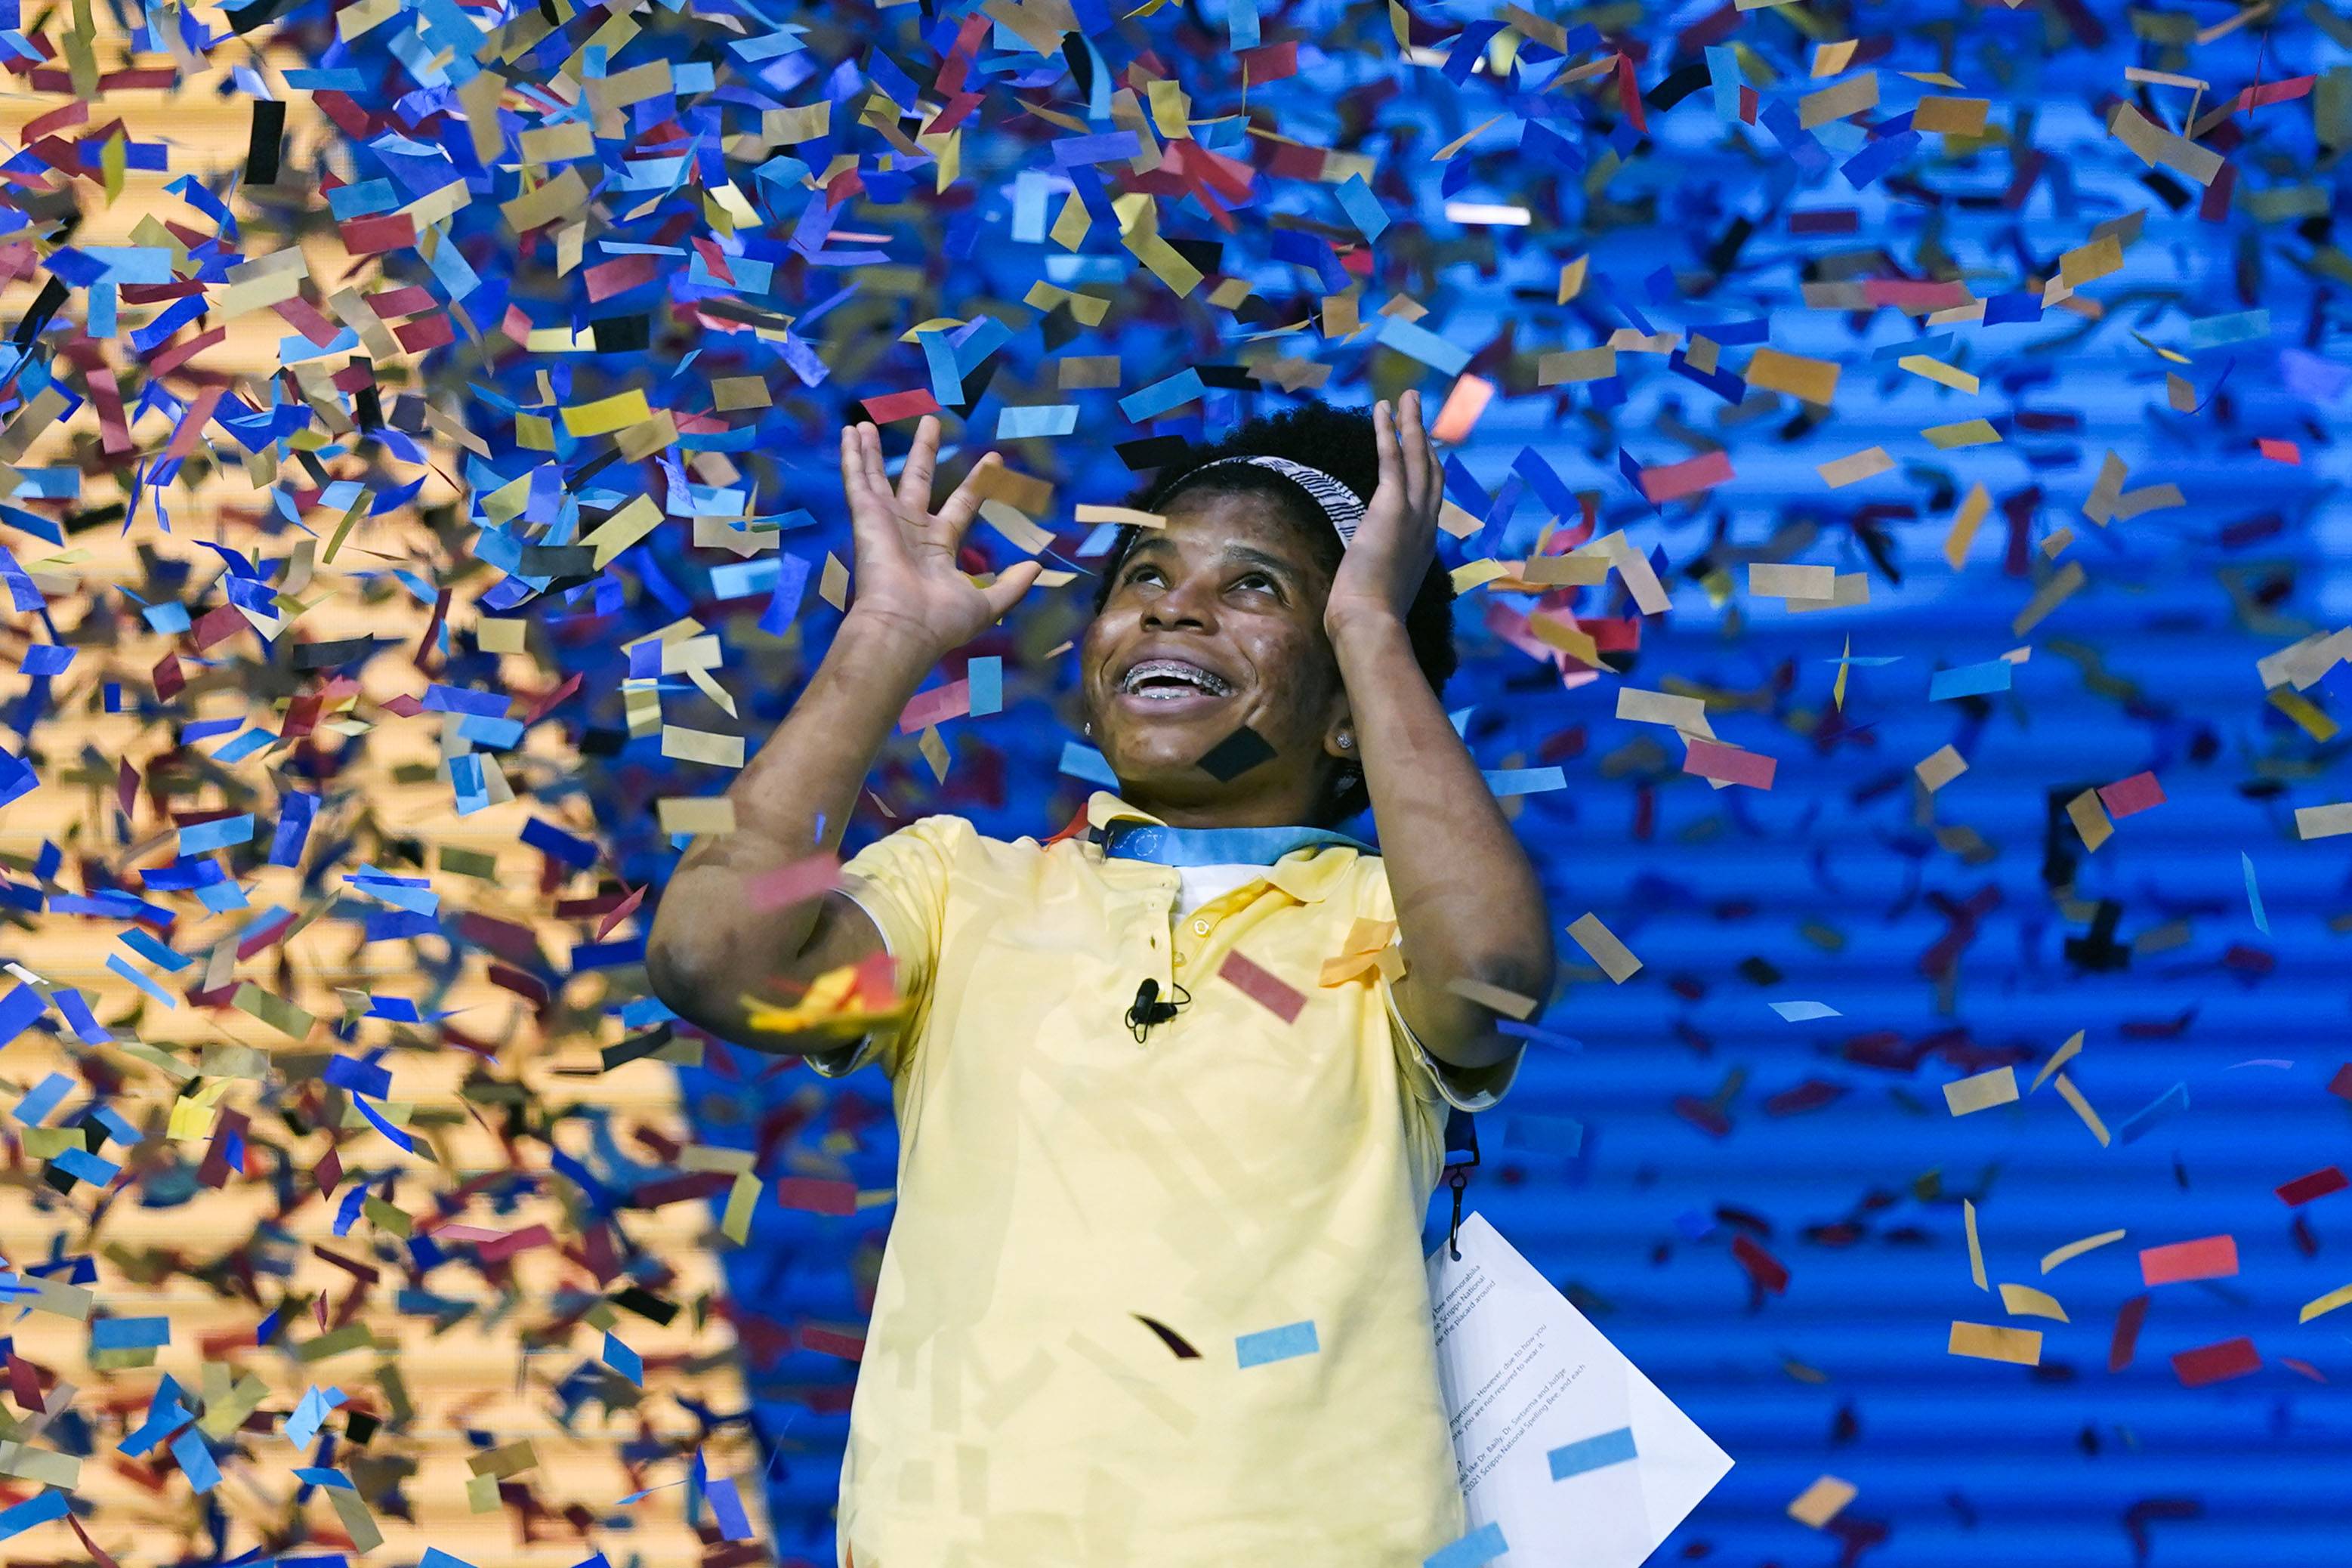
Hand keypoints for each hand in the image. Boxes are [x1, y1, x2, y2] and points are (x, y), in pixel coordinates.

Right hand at [837, 415, 1040, 659]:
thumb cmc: (942, 621)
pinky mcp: (865, 517)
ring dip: (871, 450)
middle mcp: (910, 531)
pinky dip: (852, 456)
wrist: (904, 628)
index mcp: (938, 547)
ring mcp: (885, 522)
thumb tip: (1037, 567)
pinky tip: (849, 431)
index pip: (962, 505)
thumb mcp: (987, 604)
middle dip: (923, 451)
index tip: (994, 458)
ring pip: (877, 476)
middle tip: (930, 421)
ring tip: (867, 422)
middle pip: (917, 480)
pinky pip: (857, 480)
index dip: (978, 483)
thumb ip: (1011, 585)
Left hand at [1325, 390, 1438, 637]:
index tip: (1426, 452)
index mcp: (1423, 548)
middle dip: (1426, 438)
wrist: (1370, 625)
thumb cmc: (1367, 619)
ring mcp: (1413, 516)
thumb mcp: (1380, 592)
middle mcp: (1426, 527)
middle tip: (1419, 411)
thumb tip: (1364, 583)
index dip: (1429, 472)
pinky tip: (1382, 408)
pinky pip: (1393, 459)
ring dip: (1412, 423)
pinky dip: (1389, 431)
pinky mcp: (1392, 508)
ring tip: (1405, 397)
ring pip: (1418, 457)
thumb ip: (1379, 577)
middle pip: (1432, 471)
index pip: (1430, 501)